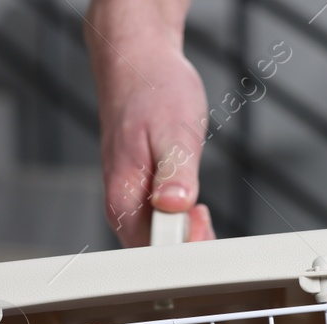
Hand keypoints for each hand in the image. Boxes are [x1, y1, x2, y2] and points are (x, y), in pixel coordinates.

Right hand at [85, 0, 215, 246]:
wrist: (138, 64)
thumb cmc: (153, 90)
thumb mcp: (174, 129)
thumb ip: (176, 172)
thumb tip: (175, 206)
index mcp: (123, 197)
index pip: (150, 251)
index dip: (181, 249)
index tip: (199, 222)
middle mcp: (122, 206)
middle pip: (155, 256)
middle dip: (187, 247)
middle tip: (204, 214)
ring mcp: (131, 202)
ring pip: (160, 243)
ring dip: (186, 236)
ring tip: (200, 211)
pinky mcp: (142, 196)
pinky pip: (162, 227)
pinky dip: (182, 224)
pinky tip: (194, 210)